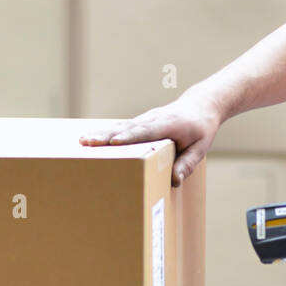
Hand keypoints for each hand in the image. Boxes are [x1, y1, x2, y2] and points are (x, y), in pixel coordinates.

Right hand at [79, 92, 221, 186]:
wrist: (202, 104)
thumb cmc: (202, 128)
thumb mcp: (201, 147)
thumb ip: (187, 163)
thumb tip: (174, 180)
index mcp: (169, 125)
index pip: (147, 132)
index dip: (130, 138)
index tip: (113, 143)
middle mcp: (154, 119)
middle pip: (127, 128)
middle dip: (106, 136)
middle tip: (86, 142)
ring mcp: (146, 118)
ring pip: (121, 126)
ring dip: (102, 133)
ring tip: (82, 141)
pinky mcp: (142, 121)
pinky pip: (123, 127)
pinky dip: (107, 131)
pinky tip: (91, 138)